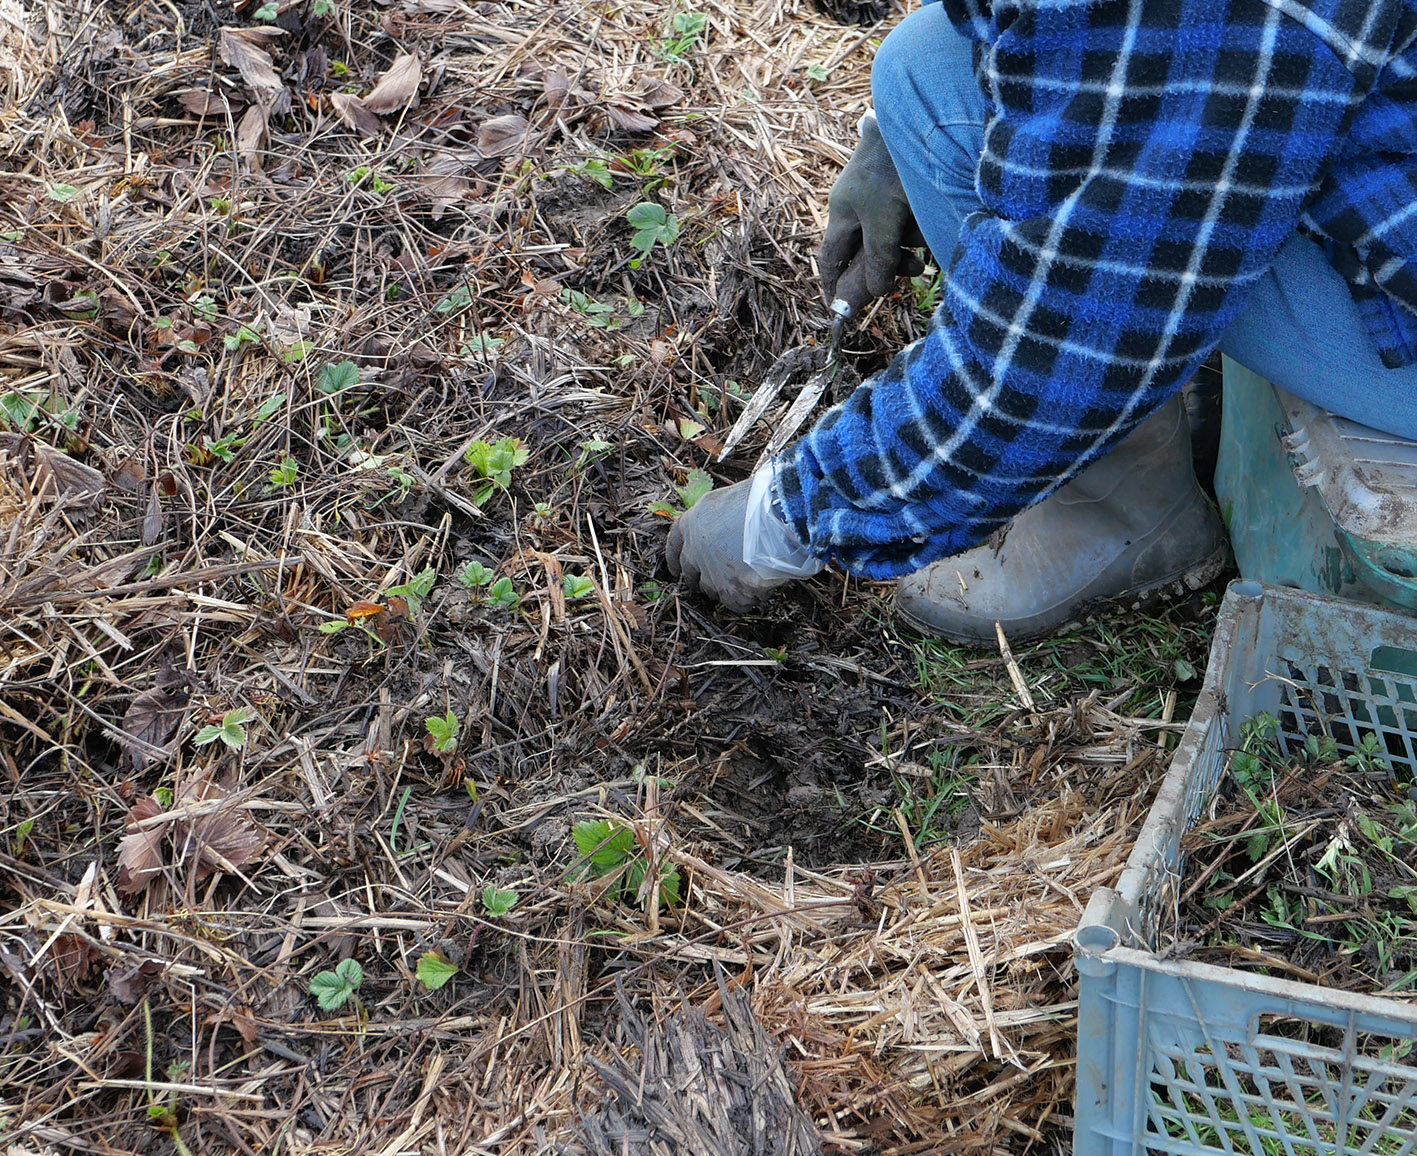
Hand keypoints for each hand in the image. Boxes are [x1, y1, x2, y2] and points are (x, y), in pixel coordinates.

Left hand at [666, 480, 788, 611]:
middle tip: (714, 577)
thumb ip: (718, 517)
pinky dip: (746, 599)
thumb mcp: (728, 499)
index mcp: (692, 523)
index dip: (674, 557)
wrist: (778, 518)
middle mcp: (695, 551)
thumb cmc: (759, 500)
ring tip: (745, 579)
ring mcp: (712, 574)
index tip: (675, 567)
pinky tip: (759, 591)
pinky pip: (735, 604)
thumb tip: (724, 526)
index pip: (674, 544)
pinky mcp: (732, 592)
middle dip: (698, 576)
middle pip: (690, 572)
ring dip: (724, 587)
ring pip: (711, 590)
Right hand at [820, 116, 927, 313]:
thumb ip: (878, 258)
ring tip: (928, 245)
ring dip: (910, 245)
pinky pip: (909, 219)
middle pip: (867, 249)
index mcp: (842, 211)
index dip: (833, 284)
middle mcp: (858, 204)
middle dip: (889, 264)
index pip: (830, 256)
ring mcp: (881, 195)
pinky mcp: (904, 187)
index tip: (839, 307)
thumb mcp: (884, 220)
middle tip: (913, 271)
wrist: (922, 120)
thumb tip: (875, 291)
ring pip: (892, 235)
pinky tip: (932, 224)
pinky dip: (920, 226)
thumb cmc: (894, 169)